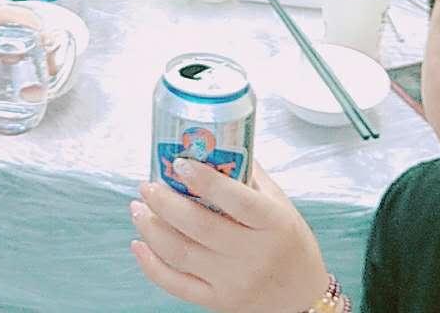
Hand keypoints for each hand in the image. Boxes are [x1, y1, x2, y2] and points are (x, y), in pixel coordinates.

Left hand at [130, 159, 333, 312]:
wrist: (300, 298)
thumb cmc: (289, 244)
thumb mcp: (281, 205)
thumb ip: (249, 176)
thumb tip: (215, 142)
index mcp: (274, 224)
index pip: (237, 199)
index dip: (205, 180)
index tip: (180, 163)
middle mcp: (253, 254)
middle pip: (199, 225)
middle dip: (164, 202)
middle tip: (147, 185)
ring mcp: (234, 281)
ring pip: (181, 253)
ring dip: (151, 228)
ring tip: (139, 208)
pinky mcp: (218, 301)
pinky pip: (176, 284)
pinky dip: (151, 264)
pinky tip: (140, 243)